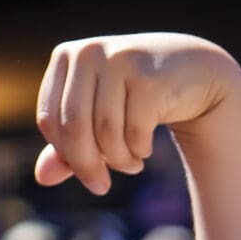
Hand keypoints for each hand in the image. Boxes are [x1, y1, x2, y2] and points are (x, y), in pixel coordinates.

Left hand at [34, 34, 240, 195]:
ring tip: (130, 166)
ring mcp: (120, 60)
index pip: (49, 119)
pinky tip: (144, 150)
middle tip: (100, 187)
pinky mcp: (148, 77)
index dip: (64, 155)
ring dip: (117, 160)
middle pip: (74, 127)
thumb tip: (42, 178)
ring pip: (105, 132)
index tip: (85, 177)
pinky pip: (134, 131)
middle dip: (86, 165)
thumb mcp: (97, 116)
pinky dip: (138, 150)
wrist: (198, 70)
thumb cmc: (135, 96)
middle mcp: (90, 52)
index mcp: (67, 56)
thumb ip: (67, 145)